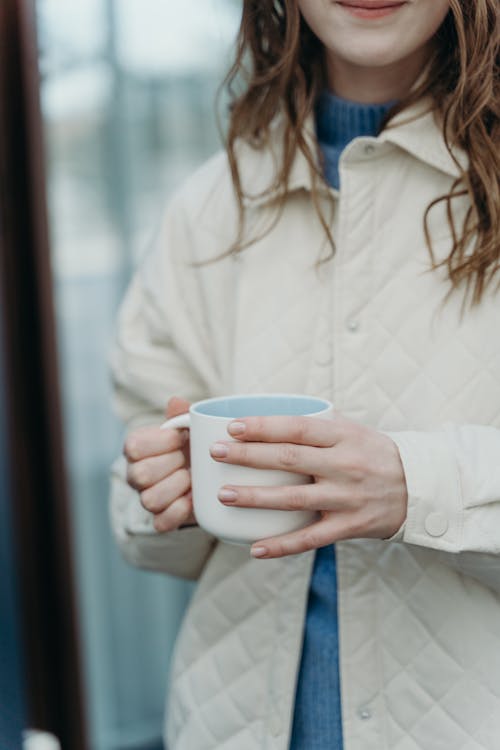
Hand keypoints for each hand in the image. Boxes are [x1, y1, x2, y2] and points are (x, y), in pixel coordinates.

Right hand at [124, 396, 195, 531]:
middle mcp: (136, 475)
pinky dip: (179, 511)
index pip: (133, 446)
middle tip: (188, 458)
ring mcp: (147, 499)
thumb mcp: (189, 428)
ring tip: (192, 478)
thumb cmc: (191, 445)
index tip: (182, 436)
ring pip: (149, 500)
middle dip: (171, 464)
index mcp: (137, 449)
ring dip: (176, 487)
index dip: (160, 441)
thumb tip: (176, 401)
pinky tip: (193, 498)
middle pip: (140, 475)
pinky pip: (161, 523)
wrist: (205, 472)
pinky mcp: (161, 520)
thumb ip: (182, 415)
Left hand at [209, 413, 407, 557]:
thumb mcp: (353, 431)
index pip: (298, 427)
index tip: (232, 426)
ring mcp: (346, 498)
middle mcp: (344, 465)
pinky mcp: (349, 526)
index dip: (264, 426)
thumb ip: (316, 426)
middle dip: (248, 456)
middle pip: (289, 459)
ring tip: (223, 495)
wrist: (419, 487)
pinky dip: (282, 545)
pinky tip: (254, 548)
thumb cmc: (375, 453)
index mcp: (343, 436)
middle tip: (215, 453)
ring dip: (255, 497)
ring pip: (294, 499)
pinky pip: (311, 538)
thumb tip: (268, 417)